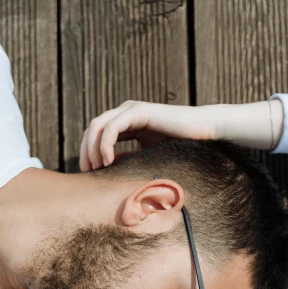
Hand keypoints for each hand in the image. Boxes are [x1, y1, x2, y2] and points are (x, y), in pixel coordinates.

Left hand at [80, 99, 283, 171]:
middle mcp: (125, 113)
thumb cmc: (181, 148)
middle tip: (87, 174)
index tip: (89, 176)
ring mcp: (130, 110)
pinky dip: (105, 145)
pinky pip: (112, 127)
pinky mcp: (138, 111)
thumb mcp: (148, 158)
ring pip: (97, 126)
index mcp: (126, 123)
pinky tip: (107, 161)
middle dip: (85, 152)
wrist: (203, 133)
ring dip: (92, 149)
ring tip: (96, 169)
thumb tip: (110, 179)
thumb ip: (130, 161)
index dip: (88, 154)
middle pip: (92, 130)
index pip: (97, 135)